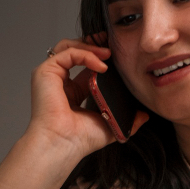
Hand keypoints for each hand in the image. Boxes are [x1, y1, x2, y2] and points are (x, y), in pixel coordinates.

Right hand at [28, 35, 147, 159]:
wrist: (64, 144)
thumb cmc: (79, 140)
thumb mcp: (110, 125)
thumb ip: (127, 119)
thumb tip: (144, 116)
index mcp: (72, 92)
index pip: (86, 65)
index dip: (101, 56)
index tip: (117, 54)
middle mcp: (60, 82)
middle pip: (75, 50)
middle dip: (95, 44)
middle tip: (113, 45)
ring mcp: (51, 76)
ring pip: (69, 47)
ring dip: (90, 46)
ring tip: (108, 53)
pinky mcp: (45, 72)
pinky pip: (68, 53)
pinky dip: (86, 54)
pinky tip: (101, 65)